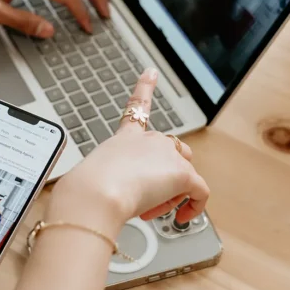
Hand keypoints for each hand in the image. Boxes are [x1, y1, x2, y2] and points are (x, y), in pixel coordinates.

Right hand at [52, 68, 209, 226]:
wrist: (97, 193)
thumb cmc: (90, 189)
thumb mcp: (96, 177)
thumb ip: (109, 181)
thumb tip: (116, 199)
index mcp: (126, 137)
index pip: (137, 107)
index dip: (145, 87)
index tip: (151, 72)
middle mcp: (150, 139)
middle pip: (171, 155)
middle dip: (163, 180)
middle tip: (145, 200)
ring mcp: (168, 155)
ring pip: (183, 177)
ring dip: (170, 196)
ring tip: (149, 209)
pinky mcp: (183, 173)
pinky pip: (199, 193)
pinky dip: (193, 207)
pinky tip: (181, 216)